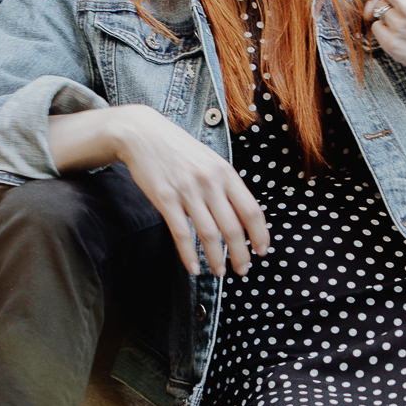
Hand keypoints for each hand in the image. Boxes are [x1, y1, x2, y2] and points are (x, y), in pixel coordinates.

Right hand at [48, 105, 268, 277]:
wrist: (143, 134)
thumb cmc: (179, 150)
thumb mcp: (210, 161)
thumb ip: (226, 185)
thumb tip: (243, 215)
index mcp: (225, 173)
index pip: (251, 210)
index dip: (260, 235)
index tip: (261, 251)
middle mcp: (210, 182)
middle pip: (233, 228)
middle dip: (240, 254)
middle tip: (242, 270)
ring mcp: (187, 191)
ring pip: (209, 234)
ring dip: (216, 259)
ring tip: (219, 272)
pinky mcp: (165, 198)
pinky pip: (181, 233)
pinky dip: (188, 255)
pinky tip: (193, 268)